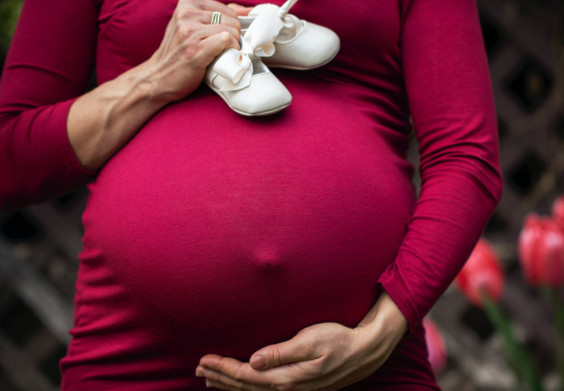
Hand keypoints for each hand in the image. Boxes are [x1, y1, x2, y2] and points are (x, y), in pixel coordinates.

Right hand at [141, 0, 243, 102]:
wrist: (158, 78)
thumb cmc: (178, 54)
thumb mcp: (192, 27)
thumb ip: (217, 15)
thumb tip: (246, 10)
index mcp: (186, 3)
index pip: (227, 9)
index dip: (232, 26)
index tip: (225, 38)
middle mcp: (186, 14)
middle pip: (232, 19)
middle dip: (233, 36)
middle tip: (222, 49)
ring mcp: (189, 31)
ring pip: (231, 30)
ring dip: (232, 45)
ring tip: (221, 54)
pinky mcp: (195, 48)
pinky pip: (226, 40)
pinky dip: (231, 50)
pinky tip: (222, 57)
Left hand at [196, 294, 407, 390]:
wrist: (363, 352)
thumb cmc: (338, 340)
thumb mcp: (311, 341)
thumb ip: (281, 352)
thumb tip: (253, 361)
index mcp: (287, 376)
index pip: (245, 376)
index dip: (223, 369)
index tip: (204, 359)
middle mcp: (286, 387)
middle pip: (244, 386)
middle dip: (219, 377)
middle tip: (198, 368)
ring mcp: (292, 388)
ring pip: (252, 390)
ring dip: (229, 384)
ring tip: (209, 378)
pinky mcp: (296, 385)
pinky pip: (263, 390)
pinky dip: (245, 387)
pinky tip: (239, 382)